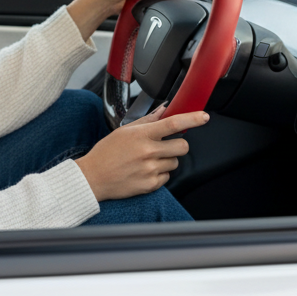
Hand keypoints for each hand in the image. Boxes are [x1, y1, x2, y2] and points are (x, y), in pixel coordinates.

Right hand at [74, 106, 208, 200]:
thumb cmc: (106, 153)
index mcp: (142, 135)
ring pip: (176, 162)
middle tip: (165, 145)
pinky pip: (167, 177)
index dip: (191, 119)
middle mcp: (148, 152)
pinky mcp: (150, 185)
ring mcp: (150, 170)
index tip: (203, 117)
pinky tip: (145, 170)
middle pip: (182, 146)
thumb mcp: (124, 130)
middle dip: (178, 144)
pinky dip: (160, 173)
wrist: (92, 178)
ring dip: (167, 160)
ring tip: (148, 160)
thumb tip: (164, 110)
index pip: (173, 123)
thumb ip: (148, 120)